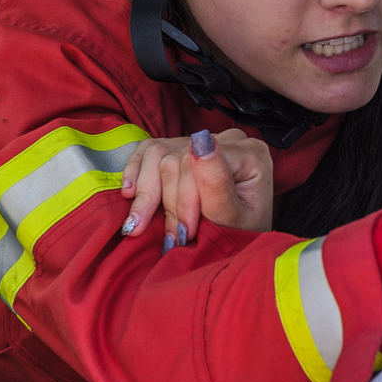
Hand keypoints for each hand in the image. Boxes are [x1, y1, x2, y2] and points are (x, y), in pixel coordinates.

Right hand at [120, 129, 273, 249]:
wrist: (240, 241)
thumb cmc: (241, 234)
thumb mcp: (234, 219)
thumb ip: (216, 183)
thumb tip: (200, 141)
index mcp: (249, 153)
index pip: (198, 162)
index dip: (184, 200)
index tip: (182, 234)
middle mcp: (229, 140)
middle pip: (175, 159)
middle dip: (168, 203)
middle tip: (170, 237)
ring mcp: (205, 141)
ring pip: (158, 153)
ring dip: (147, 192)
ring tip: (143, 224)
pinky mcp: (184, 148)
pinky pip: (149, 149)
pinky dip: (135, 172)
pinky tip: (132, 195)